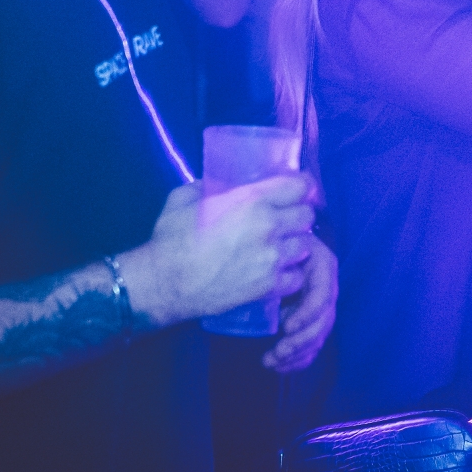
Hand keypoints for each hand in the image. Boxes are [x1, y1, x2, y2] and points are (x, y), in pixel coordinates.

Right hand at [125, 176, 317, 325]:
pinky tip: (276, 271)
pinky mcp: (269, 286)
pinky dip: (290, 274)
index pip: (300, 186)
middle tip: (285, 220)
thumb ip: (208, 186)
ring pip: (306, 245)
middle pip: (307, 216)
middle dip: (298, 215)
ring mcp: (272, 258)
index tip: (299, 189)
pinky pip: (296, 276)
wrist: (164, 283)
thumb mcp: (184, 198)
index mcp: (252, 200)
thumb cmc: (170, 238)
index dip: (303, 186)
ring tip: (280, 247)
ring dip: (295, 244)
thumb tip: (219, 184)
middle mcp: (270, 226)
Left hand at [264, 235, 337, 372]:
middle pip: (324, 320)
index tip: (285, 327)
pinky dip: (299, 359)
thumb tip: (271, 287)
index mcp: (323, 266)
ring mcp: (322, 306)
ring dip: (297, 354)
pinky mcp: (314, 320)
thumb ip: (278, 267)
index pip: (323, 295)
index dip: (306, 314)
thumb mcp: (278, 249)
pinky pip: (313, 345)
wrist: (273, 246)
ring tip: (271, 361)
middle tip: (277, 352)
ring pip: (319, 336)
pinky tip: (280, 367)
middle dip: (301, 341)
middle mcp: (327, 287)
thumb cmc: (272, 245)